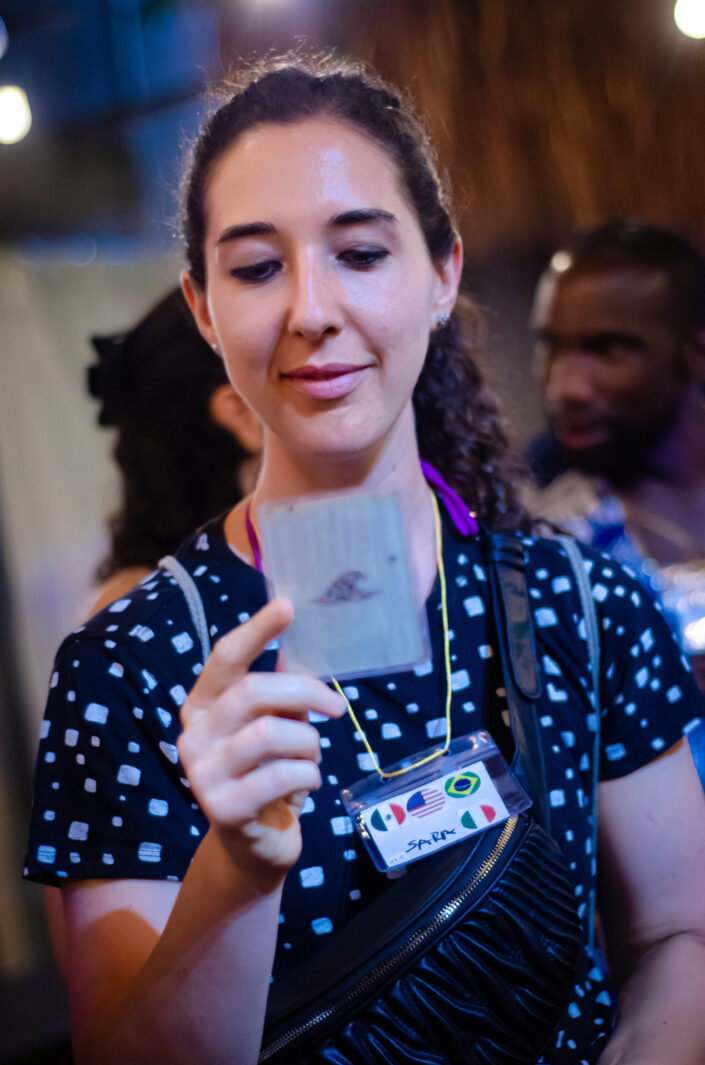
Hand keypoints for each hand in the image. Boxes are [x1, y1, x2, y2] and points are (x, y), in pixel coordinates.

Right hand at [177, 598, 345, 887]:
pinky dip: (310, 776)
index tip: (288, 605)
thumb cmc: (268, 775)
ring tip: (311, 759)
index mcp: (204, 705)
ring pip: (273, 732)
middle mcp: (194, 734)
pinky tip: (306, 788)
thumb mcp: (275, 727)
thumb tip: (299, 649)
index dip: (258, 629)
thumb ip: (281, 694)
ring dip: (308, 742)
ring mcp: (202, 773)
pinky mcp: (222, 809)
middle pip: (254, 690)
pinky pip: (284, 775)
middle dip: (306, 691)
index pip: (226, 656)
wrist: (254, 846)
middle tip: (337, 706)